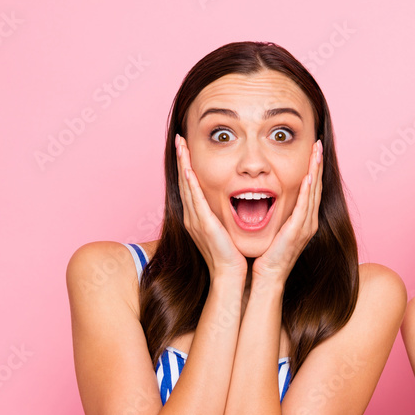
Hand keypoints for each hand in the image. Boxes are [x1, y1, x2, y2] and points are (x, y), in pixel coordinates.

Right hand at [175, 134, 247, 280]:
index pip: (190, 185)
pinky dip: (191, 184)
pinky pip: (195, 200)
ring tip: (181, 146)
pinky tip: (189, 170)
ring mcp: (196, 220)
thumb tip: (234, 203)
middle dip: (182, 159)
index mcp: (198, 216)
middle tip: (180, 140)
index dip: (187, 165)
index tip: (186, 148)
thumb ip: (223, 215)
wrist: (229, 274)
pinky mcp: (203, 225)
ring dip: (184, 164)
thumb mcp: (225, 229)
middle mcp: (193, 216)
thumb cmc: (230, 255)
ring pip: (187, 186)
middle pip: (184, 181)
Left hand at [251, 140, 322, 284]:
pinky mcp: (298, 232)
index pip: (310, 189)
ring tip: (316, 153)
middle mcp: (308, 221)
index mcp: (303, 220)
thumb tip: (265, 198)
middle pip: (316, 187)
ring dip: (315, 171)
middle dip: (317, 164)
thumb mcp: (274, 229)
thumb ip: (276, 214)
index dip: (312, 169)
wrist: (269, 276)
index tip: (312, 151)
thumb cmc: (267, 255)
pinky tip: (308, 177)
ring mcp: (306, 226)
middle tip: (318, 144)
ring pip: (314, 193)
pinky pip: (305, 207)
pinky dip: (307, 192)